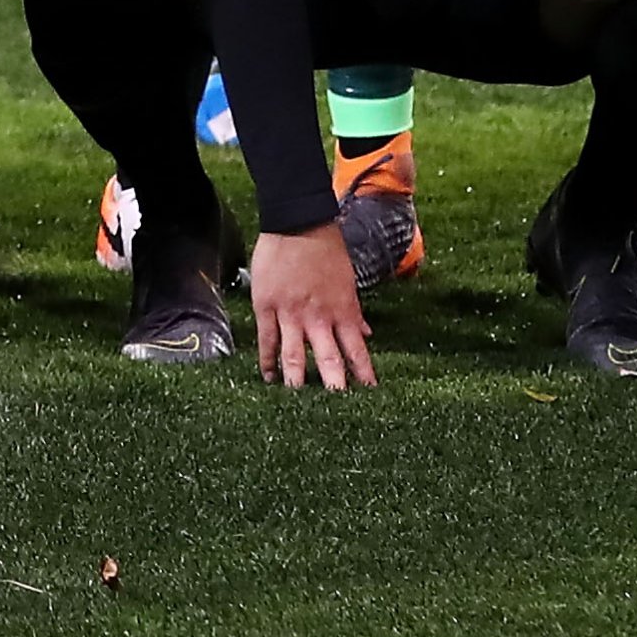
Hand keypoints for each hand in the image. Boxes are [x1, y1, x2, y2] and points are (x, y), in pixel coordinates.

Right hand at [250, 225, 378, 390]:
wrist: (298, 222)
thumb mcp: (347, 281)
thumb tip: (365, 334)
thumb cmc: (326, 249)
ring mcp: (291, 314)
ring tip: (299, 406)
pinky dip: (268, 362)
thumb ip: (353, 312)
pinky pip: (268, 341)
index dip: (363, 376)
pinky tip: (269, 378)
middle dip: (334, 389)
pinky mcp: (267, 308)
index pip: (357, 352)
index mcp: (342, 311)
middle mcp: (319, 318)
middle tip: (337, 414)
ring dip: (298, 382)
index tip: (369, 397)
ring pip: (295, 357)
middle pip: (328, 361)